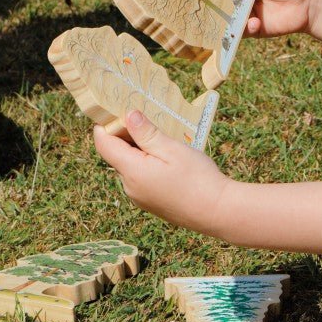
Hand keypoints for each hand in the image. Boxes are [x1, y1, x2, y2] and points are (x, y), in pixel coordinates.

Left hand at [93, 112, 230, 231]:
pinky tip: (168, 158)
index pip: (104, 144)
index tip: (119, 109)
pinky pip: (140, 177)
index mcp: (132, 171)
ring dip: (139, 149)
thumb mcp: (172, 149)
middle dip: (126, 135)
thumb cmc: (198, 178)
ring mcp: (139, 197)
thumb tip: (128, 115)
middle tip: (148, 118)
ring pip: (129, 165)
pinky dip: (147, 163)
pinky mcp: (150, 202)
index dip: (106, 125)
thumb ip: (147, 133)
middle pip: (116, 154)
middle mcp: (129, 187)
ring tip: (162, 138)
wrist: (217, 212)